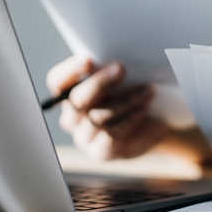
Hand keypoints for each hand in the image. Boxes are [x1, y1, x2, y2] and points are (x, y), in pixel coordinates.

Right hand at [46, 56, 167, 160]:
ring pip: (97, 117)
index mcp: (70, 94)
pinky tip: (144, 107)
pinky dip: (130, 117)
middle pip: (76, 100)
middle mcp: (72, 117)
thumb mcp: (123, 80)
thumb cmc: (134, 95)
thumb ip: (111, 70)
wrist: (154, 126)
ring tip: (147, 89)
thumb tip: (114, 62)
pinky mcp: (100, 152)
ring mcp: (84, 137)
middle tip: (121, 68)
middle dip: (99, 83)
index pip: (58, 82)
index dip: (70, 70)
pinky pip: (111, 134)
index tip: (89, 59)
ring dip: (125, 100)